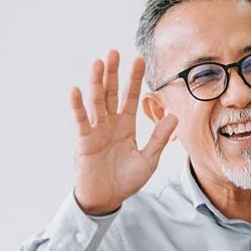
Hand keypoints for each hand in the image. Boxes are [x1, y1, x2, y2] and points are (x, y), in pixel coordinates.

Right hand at [71, 50, 178, 215]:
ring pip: (96, 102)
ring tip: (98, 62)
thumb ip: (159, 138)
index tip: (139, 59)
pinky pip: (81, 121)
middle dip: (113, 73)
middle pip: (111, 93)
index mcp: (126, 126)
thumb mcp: (148, 159)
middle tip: (115, 52)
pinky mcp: (84, 141)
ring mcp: (96, 131)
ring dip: (96, 82)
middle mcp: (110, 124)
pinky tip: (76, 91)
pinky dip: (78, 107)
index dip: (134, 79)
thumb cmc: (126, 180)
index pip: (130, 97)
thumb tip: (174, 116)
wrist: (107, 199)